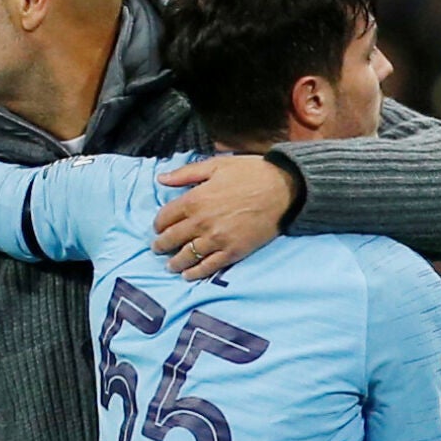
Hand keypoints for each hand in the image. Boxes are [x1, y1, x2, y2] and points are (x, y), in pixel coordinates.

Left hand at [153, 156, 296, 279]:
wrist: (283, 189)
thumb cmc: (251, 173)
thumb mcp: (216, 165)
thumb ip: (186, 173)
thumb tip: (161, 179)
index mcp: (194, 199)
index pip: (164, 217)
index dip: (158, 224)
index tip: (159, 227)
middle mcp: (201, 222)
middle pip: (171, 239)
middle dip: (161, 245)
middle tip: (158, 248)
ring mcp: (217, 239)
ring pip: (186, 256)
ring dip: (174, 262)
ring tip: (170, 265)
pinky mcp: (233, 252)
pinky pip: (208, 267)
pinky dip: (195, 273)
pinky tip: (189, 275)